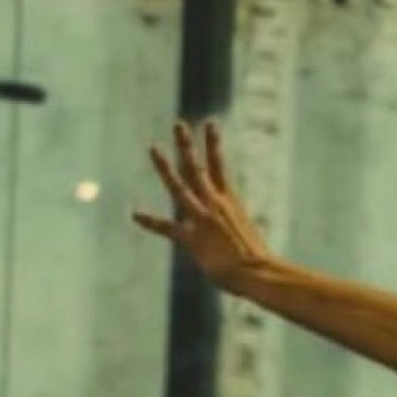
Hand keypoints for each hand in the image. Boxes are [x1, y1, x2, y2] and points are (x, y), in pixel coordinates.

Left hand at [134, 120, 269, 291]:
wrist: (259, 273)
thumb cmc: (261, 263)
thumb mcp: (248, 237)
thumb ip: (235, 231)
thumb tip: (234, 236)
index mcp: (231, 202)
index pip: (219, 166)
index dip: (213, 144)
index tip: (209, 123)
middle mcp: (216, 204)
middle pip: (198, 168)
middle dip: (187, 145)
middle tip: (179, 124)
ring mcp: (203, 218)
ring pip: (180, 187)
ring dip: (165, 167)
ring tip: (154, 148)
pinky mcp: (193, 238)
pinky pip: (168, 227)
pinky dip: (151, 221)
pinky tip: (135, 214)